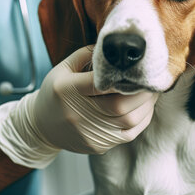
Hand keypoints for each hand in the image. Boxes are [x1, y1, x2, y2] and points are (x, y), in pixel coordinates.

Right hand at [0, 46, 157, 167]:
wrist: (42, 126)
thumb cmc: (55, 92)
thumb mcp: (63, 68)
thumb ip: (87, 55)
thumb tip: (115, 49)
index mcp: (66, 90)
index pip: (101, 82)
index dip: (124, 76)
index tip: (139, 69)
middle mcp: (76, 114)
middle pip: (119, 105)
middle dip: (142, 92)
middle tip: (153, 80)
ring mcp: (88, 133)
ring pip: (128, 121)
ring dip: (146, 105)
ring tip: (150, 92)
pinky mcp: (98, 145)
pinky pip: (129, 134)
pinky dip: (142, 119)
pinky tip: (143, 108)